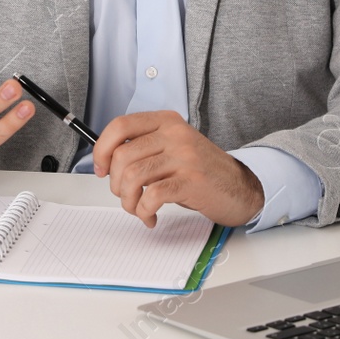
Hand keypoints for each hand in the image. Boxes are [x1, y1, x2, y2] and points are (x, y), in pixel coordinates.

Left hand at [92, 110, 264, 227]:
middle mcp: (175, 134)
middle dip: (116, 184)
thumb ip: (144, 148)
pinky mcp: (191, 181)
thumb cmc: (201, 170)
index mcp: (167, 121)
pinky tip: (151, 216)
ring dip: (128, 201)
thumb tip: (105, 161)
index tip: (100, 168)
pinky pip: (152, 196)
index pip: (120, 125)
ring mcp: (184, 156)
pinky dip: (144, 212)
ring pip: (134, 177)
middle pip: (123, 156)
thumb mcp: (172, 148)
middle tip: (125, 195)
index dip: (102, 149)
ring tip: (138, 209)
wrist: (240, 187)